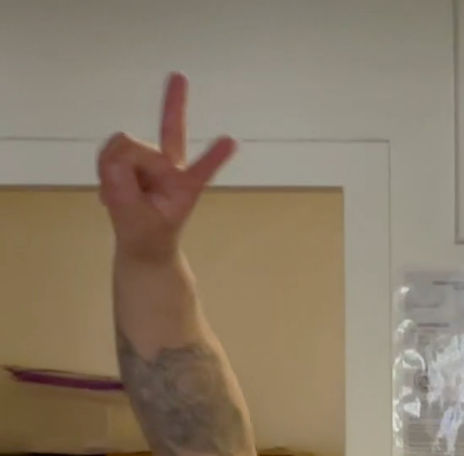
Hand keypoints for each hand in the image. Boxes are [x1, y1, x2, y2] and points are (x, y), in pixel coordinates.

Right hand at [98, 73, 235, 262]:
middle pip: (163, 135)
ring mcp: (153, 161)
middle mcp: (172, 168)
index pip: (201, 170)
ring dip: (113, 169)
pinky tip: (109, 193)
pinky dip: (106, 168)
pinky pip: (113, 150)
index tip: (231, 141)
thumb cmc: (148, 233)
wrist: (144, 244)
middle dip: (175, 103)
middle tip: (179, 75)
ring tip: (120, 194)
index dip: (213, 156)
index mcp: (184, 187)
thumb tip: (116, 154)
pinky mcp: (135, 159)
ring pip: (123, 147)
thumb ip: (121, 185)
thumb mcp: (132, 217)